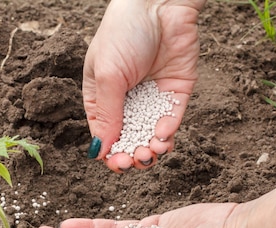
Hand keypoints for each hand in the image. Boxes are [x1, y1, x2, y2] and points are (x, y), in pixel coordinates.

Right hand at [84, 0, 205, 171]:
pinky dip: (167, 134)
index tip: (117, 164)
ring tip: (151, 153)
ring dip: (151, 150)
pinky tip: (162, 138)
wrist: (159, 4)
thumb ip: (107, 114)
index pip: (104, 135)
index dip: (110, 154)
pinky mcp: (175, 93)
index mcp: (101, 98)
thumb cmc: (122, 34)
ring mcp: (151, 98)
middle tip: (135, 161)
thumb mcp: (107, 76)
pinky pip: (171, 121)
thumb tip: (100, 151)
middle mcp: (126, 102)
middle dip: (131, 156)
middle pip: (128, 140)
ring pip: (151, 136)